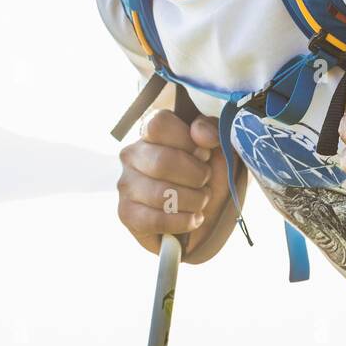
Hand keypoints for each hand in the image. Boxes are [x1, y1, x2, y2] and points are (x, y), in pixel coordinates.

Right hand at [117, 108, 232, 258]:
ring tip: (201, 202)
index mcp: (151, 131)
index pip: (159, 124)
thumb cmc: (208, 177)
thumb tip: (200, 133)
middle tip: (206, 183)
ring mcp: (126, 184)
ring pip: (160, 194)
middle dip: (196, 176)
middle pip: (162, 162)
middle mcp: (132, 154)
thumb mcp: (219, 148)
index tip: (204, 154)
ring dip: (193, 201)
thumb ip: (212, 130)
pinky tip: (193, 219)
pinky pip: (155, 220)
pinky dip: (183, 222)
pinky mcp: (126, 213)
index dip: (187, 140)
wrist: (207, 217)